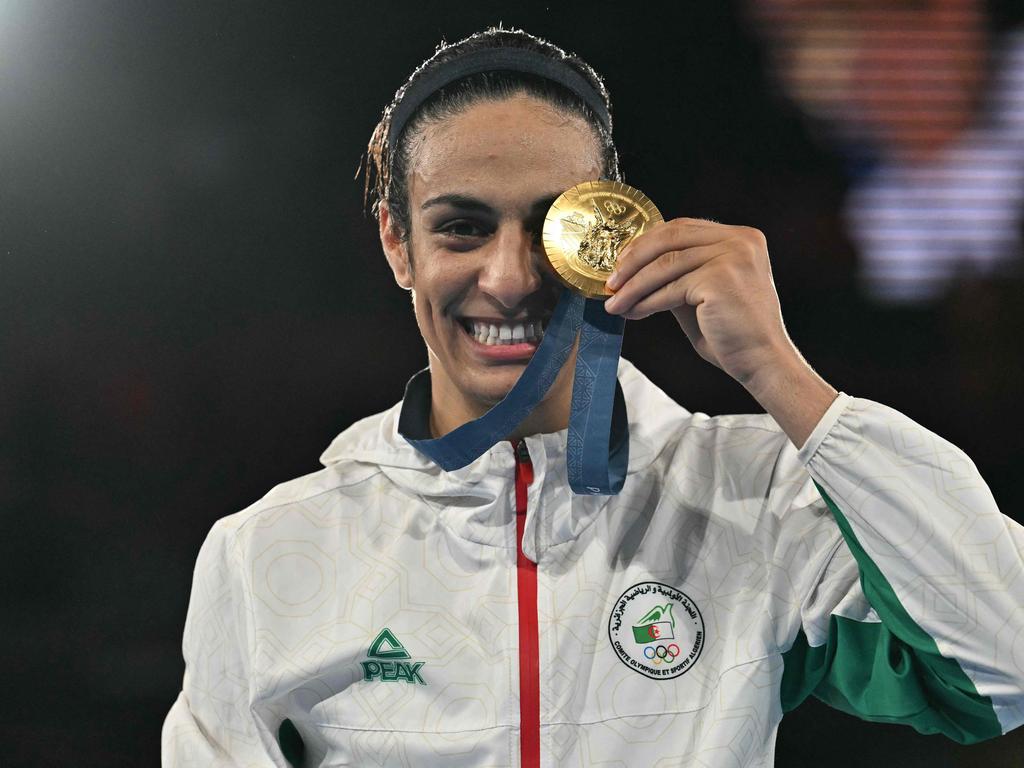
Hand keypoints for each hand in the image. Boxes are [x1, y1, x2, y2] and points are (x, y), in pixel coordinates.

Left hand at [603, 218, 793, 385]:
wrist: (761, 362)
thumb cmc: (731, 334)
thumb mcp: (701, 293)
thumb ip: (678, 274)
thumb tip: (634, 269)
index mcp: (741, 237)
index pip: (682, 227)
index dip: (646, 243)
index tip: (621, 263)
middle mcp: (740, 240)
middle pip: (670, 237)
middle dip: (634, 259)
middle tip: (611, 281)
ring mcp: (732, 256)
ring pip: (665, 264)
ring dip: (633, 285)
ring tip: (614, 302)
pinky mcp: (720, 278)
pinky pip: (670, 288)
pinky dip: (646, 301)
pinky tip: (632, 312)